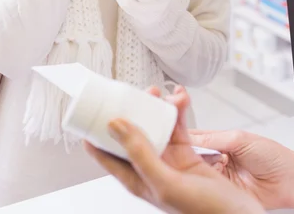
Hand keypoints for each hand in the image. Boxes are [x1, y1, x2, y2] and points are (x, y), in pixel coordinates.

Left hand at [85, 87, 263, 213]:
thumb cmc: (204, 213)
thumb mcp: (166, 183)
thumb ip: (140, 154)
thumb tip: (116, 126)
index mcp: (138, 182)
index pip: (106, 156)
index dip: (95, 134)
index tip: (89, 111)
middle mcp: (151, 170)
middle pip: (132, 136)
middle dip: (130, 112)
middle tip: (131, 93)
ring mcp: (169, 162)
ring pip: (156, 128)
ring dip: (156, 108)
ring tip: (158, 92)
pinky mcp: (188, 155)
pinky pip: (178, 127)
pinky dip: (178, 112)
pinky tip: (180, 99)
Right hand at [190, 129, 293, 211]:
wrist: (291, 181)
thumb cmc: (273, 156)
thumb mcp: (239, 139)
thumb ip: (213, 139)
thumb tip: (189, 137)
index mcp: (219, 140)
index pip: (192, 136)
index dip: (181, 136)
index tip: (173, 135)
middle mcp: (216, 158)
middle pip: (189, 155)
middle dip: (188, 153)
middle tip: (187, 152)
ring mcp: (218, 176)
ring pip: (195, 172)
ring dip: (198, 168)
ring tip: (211, 164)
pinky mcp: (223, 193)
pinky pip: (206, 188)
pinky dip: (205, 184)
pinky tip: (209, 179)